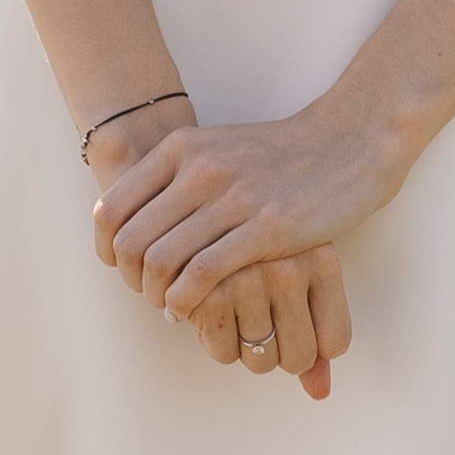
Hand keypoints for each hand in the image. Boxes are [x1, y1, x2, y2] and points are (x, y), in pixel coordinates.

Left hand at [93, 103, 399, 330]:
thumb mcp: (216, 149)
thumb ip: (174, 178)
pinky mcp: (265, 228)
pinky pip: (202, 275)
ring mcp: (232, 197)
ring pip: (161, 262)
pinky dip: (186, 303)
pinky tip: (194, 311)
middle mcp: (198, 168)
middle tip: (149, 295)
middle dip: (132, 280)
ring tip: (171, 307)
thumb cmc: (278, 155)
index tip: (124, 270)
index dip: (107, 250)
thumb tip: (129, 223)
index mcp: (180, 146)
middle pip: (131, 241)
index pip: (112, 208)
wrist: (346, 143)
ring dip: (157, 297)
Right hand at [186, 247, 351, 399]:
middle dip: (277, 350)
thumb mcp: (299, 276)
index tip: (293, 318)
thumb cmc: (255, 251)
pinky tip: (211, 307)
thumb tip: (320, 393)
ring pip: (261, 361)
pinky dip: (215, 342)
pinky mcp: (211, 293)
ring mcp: (250, 278)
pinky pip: (225, 354)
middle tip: (259, 317)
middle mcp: (289, 266)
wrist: (196, 214)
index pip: (334, 343)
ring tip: (233, 307)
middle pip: (299, 359)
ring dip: (244, 346)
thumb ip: (315, 334)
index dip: (312, 343)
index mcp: (321, 258)